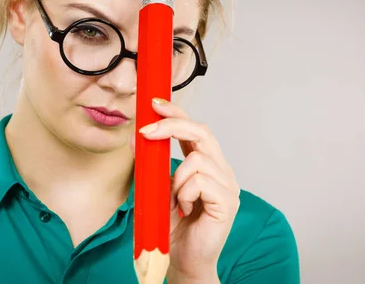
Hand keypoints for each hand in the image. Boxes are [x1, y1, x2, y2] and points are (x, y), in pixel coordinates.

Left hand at [136, 98, 240, 281]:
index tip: (154, 103)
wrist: (184, 261)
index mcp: (206, 165)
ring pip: (197, 159)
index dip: (176, 113)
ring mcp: (227, 186)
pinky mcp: (227, 202)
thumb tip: (136, 137)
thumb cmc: (173, 227)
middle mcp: (221, 171)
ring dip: (176, 178)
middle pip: (202, 132)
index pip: (195, 129)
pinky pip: (200, 181)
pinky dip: (184, 193)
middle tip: (147, 131)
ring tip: (175, 200)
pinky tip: (184, 209)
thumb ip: (153, 165)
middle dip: (172, 126)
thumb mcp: (158, 189)